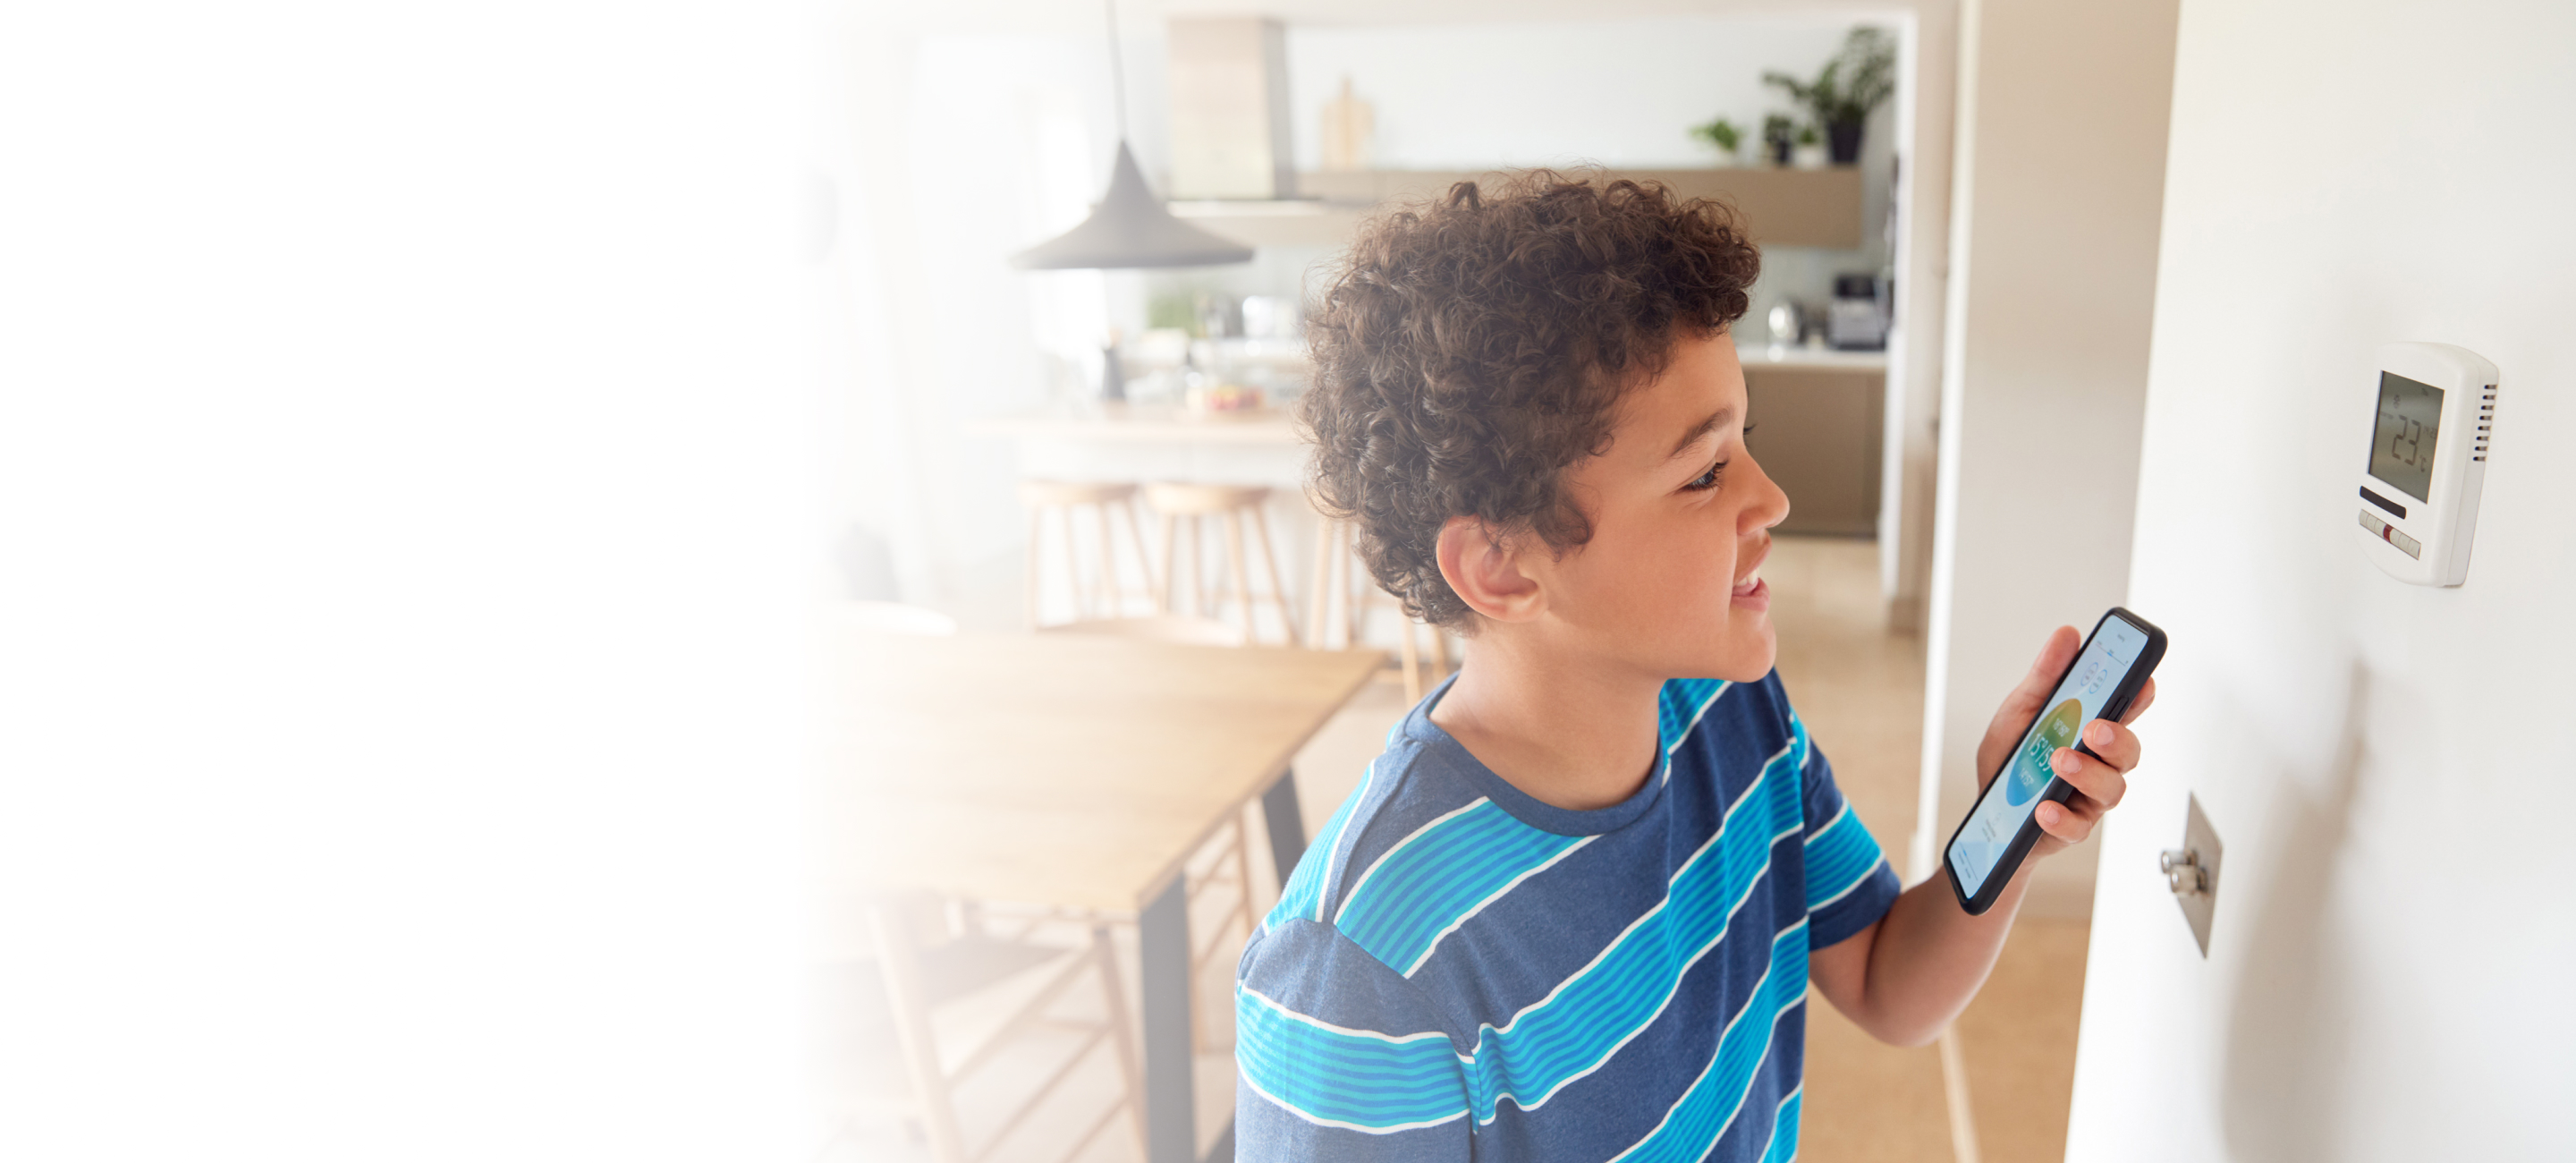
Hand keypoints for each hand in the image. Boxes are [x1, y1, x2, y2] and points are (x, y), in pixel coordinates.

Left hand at [1973, 627, 2156, 858]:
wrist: (1988, 811)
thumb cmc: (2012, 760)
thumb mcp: (2020, 711)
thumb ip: (2045, 678)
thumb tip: (2067, 636)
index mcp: (2089, 730)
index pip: (2125, 710)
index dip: (2139, 696)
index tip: (2143, 681)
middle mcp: (2098, 764)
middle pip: (2128, 751)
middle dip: (2118, 737)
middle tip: (2095, 728)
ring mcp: (2088, 797)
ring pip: (2111, 788)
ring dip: (2087, 773)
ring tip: (2058, 760)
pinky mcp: (2072, 827)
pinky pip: (2078, 826)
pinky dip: (2061, 816)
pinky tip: (2044, 807)